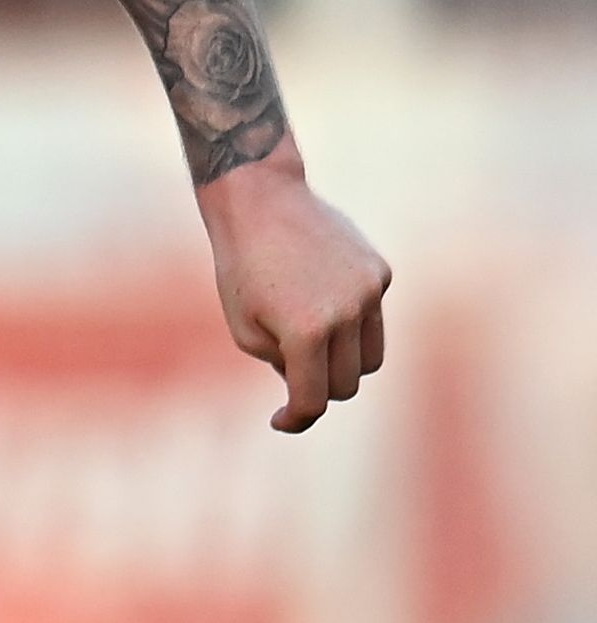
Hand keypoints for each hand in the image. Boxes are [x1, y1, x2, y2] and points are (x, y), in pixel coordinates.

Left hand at [199, 158, 390, 433]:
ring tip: (307, 335)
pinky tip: (320, 293)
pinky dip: (350, 322)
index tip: (281, 419)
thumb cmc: (241, 268)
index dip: (296, 418)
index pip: (314, 399)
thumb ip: (281, 365)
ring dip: (343, 361)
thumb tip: (314, 388)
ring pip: (371, 358)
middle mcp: (347, 314)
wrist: (262, 202)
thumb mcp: (244, 328)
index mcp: (306, 332)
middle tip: (290, 370)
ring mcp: (370, 291)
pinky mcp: (380, 272)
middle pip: (348, 384)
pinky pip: (372, 318)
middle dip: (320, 387)